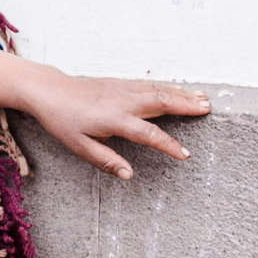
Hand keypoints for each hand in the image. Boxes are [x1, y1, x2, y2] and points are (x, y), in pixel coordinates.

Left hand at [0, 51, 208, 179]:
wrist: (50, 91)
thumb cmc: (63, 121)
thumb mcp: (78, 146)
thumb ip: (105, 160)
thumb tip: (129, 175)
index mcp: (113, 119)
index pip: (148, 134)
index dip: (168, 145)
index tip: (185, 154)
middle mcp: (122, 101)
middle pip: (160, 102)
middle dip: (186, 105)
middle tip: (208, 110)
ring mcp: (123, 89)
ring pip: (159, 90)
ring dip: (183, 94)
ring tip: (205, 99)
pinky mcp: (121, 83)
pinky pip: (150, 84)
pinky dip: (169, 87)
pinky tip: (182, 90)